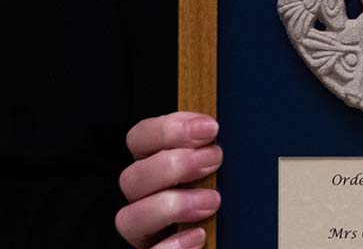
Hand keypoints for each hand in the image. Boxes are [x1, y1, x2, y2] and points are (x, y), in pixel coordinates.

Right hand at [115, 112, 221, 248]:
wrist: (234, 235)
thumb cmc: (230, 200)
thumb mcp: (223, 168)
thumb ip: (211, 148)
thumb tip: (218, 127)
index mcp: (153, 167)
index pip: (139, 138)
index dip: (168, 129)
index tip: (210, 128)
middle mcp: (142, 199)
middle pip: (130, 177)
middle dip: (173, 164)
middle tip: (214, 160)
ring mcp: (145, 233)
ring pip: (128, 218)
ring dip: (172, 205)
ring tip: (212, 202)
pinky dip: (173, 246)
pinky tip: (200, 235)